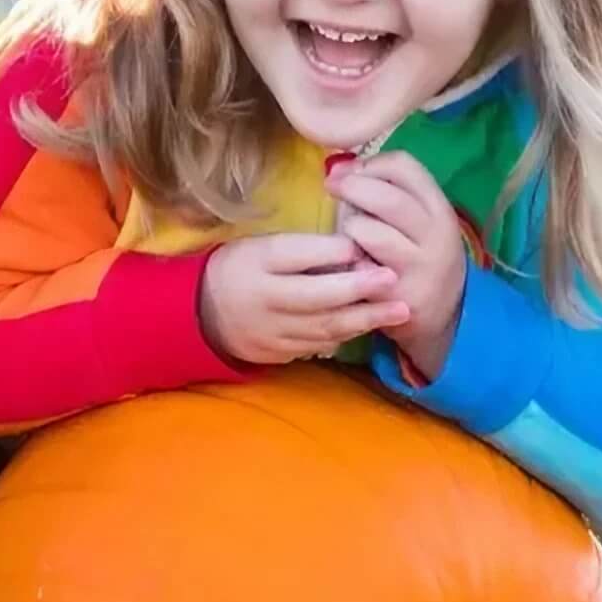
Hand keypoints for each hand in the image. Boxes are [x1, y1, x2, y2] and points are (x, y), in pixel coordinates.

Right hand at [198, 233, 407, 365]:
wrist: (203, 314)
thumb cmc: (241, 268)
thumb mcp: (262, 247)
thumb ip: (303, 249)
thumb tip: (353, 250)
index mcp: (257, 265)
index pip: (295, 256)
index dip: (331, 253)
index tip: (364, 247)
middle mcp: (265, 301)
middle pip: (316, 298)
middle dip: (359, 291)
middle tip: (393, 281)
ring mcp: (272, 333)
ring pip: (324, 328)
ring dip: (364, 319)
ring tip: (399, 310)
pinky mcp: (278, 354)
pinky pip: (318, 346)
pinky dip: (345, 335)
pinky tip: (368, 325)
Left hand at [326, 152, 467, 377]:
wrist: (444, 314)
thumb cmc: (417, 254)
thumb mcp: (417, 219)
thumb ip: (385, 190)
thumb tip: (337, 168)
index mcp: (439, 207)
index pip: (404, 166)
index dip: (369, 163)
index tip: (349, 171)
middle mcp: (435, 234)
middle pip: (386, 197)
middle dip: (352, 187)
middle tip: (331, 187)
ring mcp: (418, 266)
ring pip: (368, 231)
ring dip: (348, 227)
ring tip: (348, 235)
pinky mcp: (396, 294)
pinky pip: (357, 268)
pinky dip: (347, 262)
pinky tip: (350, 265)